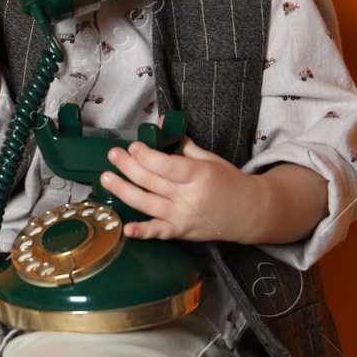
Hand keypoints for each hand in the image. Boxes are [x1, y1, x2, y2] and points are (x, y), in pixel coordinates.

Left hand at [97, 137, 258, 242]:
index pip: (166, 165)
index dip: (146, 155)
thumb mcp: (209, 159)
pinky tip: (126, 228)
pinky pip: (158, 232)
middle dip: (128, 166)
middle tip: (114, 155)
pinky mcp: (180, 232)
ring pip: (147, 203)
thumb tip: (161, 124)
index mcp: (199, 175)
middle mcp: (189, 197)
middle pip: (152, 181)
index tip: (133, 146)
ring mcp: (183, 216)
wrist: (249, 213)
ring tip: (106, 178)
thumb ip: (182, 144)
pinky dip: (142, 232)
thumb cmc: (229, 183)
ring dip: (124, 190)